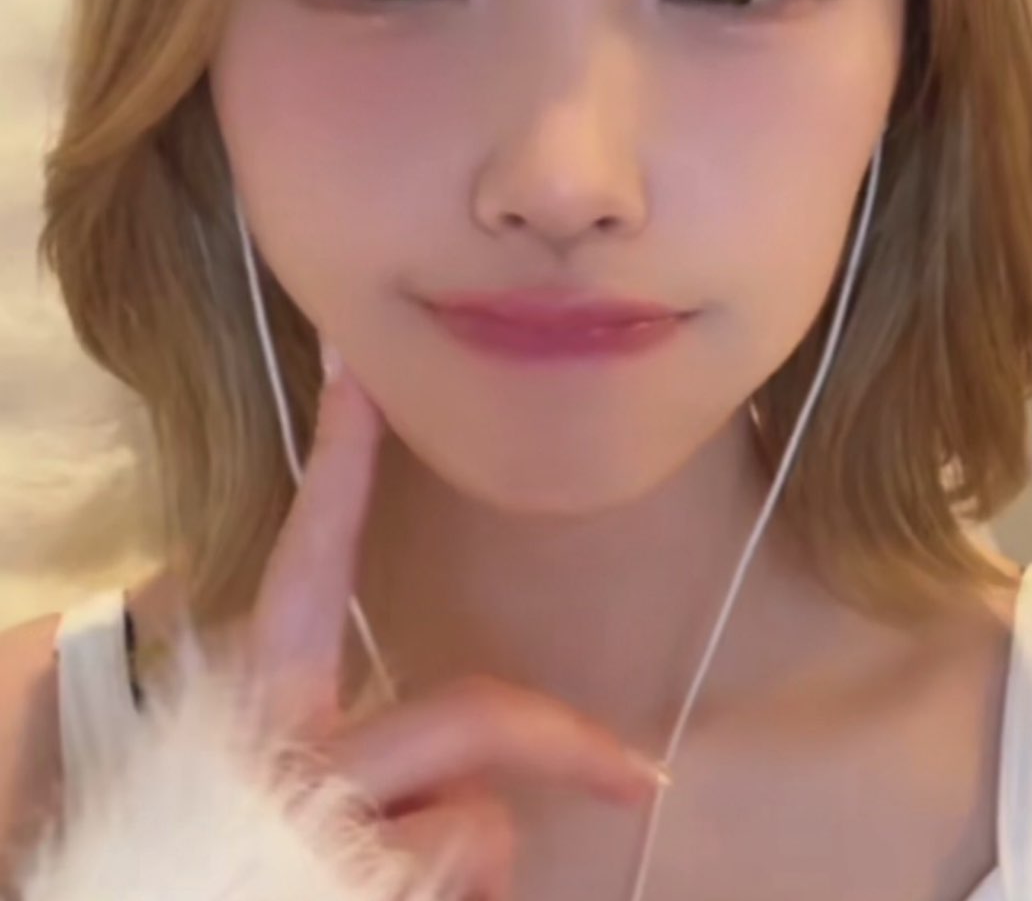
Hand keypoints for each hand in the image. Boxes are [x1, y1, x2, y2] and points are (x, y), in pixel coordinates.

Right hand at [211, 345, 665, 899]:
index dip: (342, 462)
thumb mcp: (250, 786)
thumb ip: (332, 740)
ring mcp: (326, 830)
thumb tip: (446, 770)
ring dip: (463, 865)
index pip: (307, 562)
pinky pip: (458, 874)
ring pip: (474, 825)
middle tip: (642, 776)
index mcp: (252, 711)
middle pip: (471, 718)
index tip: (364, 368)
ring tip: (399, 894)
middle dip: (560, 741)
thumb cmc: (206, 862)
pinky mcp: (357, 890)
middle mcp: (287, 760)